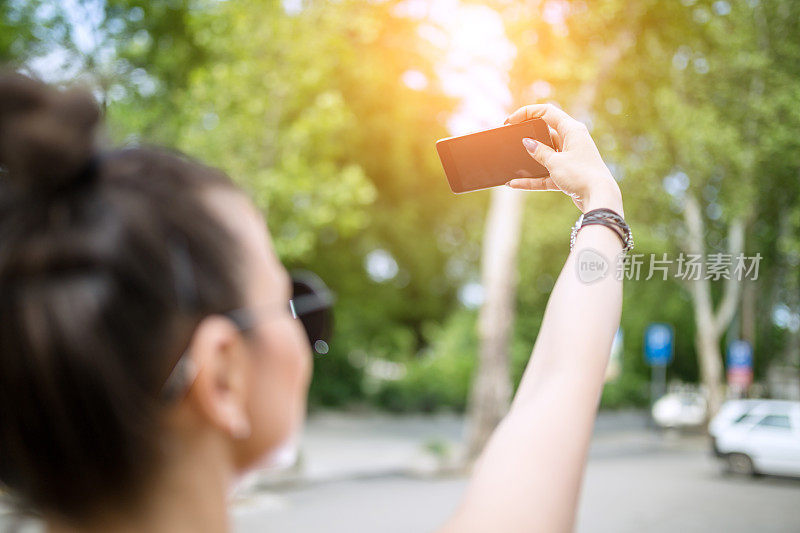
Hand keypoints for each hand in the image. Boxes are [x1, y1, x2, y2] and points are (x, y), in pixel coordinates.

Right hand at [505, 104, 622, 213]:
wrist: (599, 197)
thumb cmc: (581, 174)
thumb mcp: (555, 162)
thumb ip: (540, 151)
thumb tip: (528, 143)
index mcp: (572, 129)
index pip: (547, 112)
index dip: (527, 113)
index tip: (510, 121)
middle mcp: (572, 140)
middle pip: (545, 133)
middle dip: (527, 136)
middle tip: (509, 139)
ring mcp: (570, 158)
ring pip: (545, 155)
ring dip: (528, 160)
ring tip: (510, 161)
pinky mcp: (567, 174)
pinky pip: (545, 174)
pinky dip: (532, 179)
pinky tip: (514, 183)